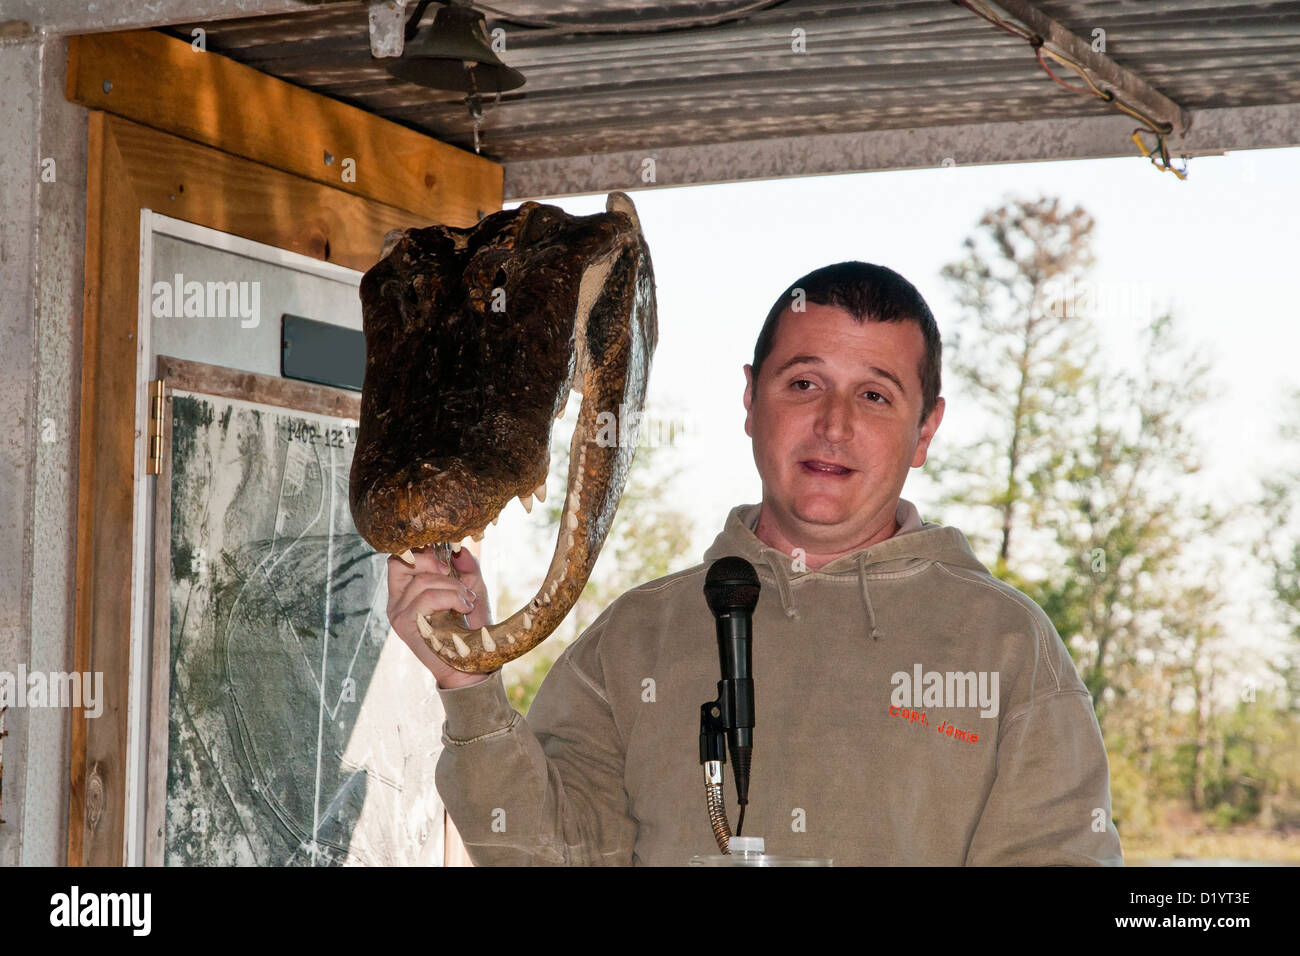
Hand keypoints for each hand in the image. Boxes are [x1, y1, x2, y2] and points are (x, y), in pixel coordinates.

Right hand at [387, 545, 493, 688]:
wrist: (472, 662)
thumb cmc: (470, 626)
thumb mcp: (471, 588)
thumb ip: (466, 566)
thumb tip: (458, 548)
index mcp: (406, 590)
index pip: (399, 558)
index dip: (422, 552)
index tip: (446, 562)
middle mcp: (396, 601)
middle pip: (400, 563)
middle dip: (432, 563)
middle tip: (453, 577)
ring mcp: (398, 613)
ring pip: (422, 581)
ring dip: (453, 587)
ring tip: (467, 601)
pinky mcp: (405, 625)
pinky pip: (427, 598)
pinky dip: (451, 598)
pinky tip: (463, 608)